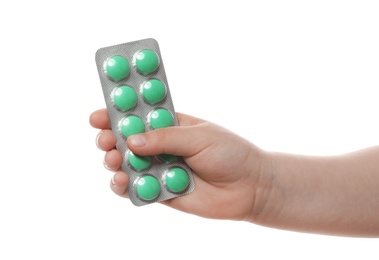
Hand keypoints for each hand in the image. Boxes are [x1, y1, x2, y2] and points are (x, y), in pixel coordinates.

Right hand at [90, 109, 270, 220]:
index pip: (138, 115)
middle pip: (126, 140)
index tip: (98, 116)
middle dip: (111, 138)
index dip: (117, 114)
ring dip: (114, 161)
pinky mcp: (161, 192)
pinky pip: (137, 190)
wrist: (250, 187)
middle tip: (106, 140)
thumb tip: (132, 140)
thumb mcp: (199, 136)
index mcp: (171, 124)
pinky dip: (125, 187)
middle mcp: (162, 146)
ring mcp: (160, 168)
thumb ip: (166, 137)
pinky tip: (122, 181)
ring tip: (114, 160)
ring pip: (127, 164)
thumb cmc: (230, 153)